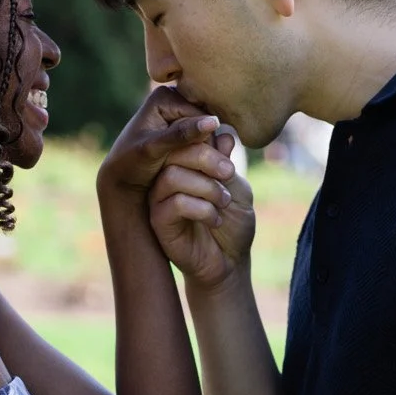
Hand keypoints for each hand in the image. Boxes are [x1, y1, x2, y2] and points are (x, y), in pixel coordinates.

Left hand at [98, 84, 227, 199]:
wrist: (123, 177)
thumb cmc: (132, 164)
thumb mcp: (153, 150)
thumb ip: (181, 135)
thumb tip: (214, 122)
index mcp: (164, 96)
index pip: (201, 118)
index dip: (203, 143)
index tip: (194, 166)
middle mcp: (175, 98)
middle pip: (206, 123)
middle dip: (206, 148)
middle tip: (198, 172)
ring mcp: (181, 112)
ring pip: (208, 134)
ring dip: (207, 154)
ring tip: (198, 173)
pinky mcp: (185, 126)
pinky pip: (204, 140)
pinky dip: (203, 155)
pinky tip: (196, 170)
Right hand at [149, 131, 255, 290]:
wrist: (230, 261)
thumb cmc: (233, 222)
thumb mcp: (236, 187)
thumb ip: (226, 162)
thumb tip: (224, 132)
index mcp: (184, 164)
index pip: (185, 138)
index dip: (207, 140)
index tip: (229, 160)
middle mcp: (167, 177)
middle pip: (174, 151)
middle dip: (207, 159)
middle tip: (229, 174)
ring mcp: (160, 199)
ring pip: (172, 176)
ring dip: (206, 186)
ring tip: (223, 202)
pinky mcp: (159, 222)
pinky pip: (175, 203)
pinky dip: (201, 208)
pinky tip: (215, 220)